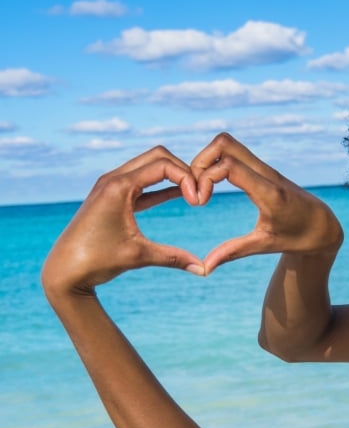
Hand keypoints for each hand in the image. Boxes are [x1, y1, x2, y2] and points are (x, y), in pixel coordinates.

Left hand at [42, 147, 202, 299]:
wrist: (65, 271)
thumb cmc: (97, 261)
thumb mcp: (139, 257)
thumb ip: (173, 258)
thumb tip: (204, 270)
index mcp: (119, 186)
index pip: (162, 165)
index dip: (187, 179)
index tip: (199, 202)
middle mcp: (113, 179)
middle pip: (157, 157)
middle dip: (182, 170)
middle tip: (200, 192)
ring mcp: (110, 186)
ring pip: (149, 167)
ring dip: (172, 176)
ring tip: (193, 193)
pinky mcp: (111, 197)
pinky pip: (141, 183)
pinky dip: (160, 187)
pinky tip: (179, 195)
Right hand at [191, 133, 342, 274]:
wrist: (322, 225)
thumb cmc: (297, 237)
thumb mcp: (264, 245)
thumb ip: (233, 252)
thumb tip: (205, 268)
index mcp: (268, 192)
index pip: (228, 166)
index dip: (206, 178)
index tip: (200, 203)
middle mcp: (266, 173)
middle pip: (224, 143)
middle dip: (200, 162)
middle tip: (195, 188)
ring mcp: (264, 167)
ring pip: (227, 143)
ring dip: (206, 160)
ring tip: (201, 187)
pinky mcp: (262, 168)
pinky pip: (233, 152)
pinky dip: (216, 162)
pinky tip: (212, 185)